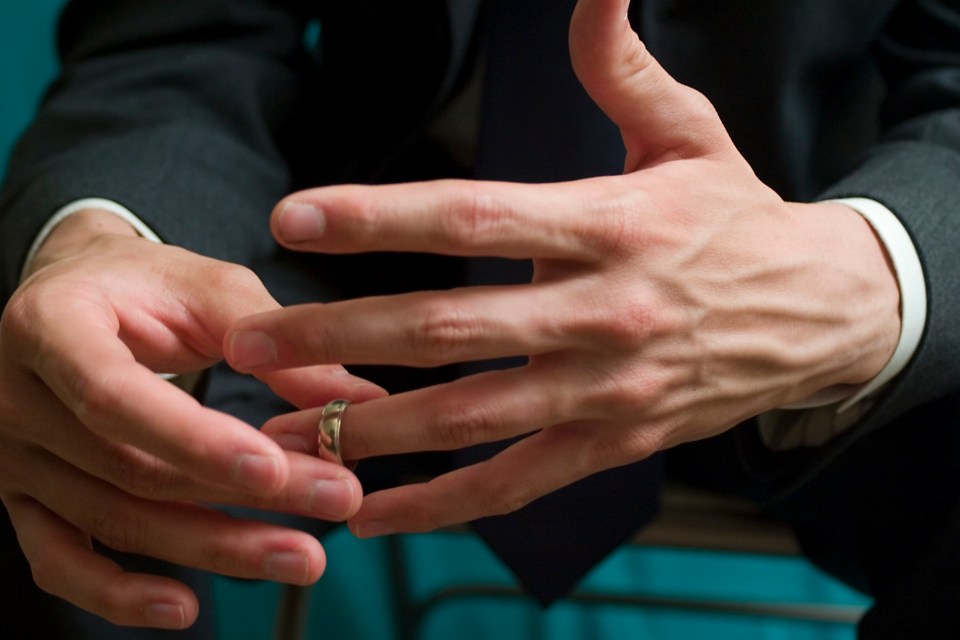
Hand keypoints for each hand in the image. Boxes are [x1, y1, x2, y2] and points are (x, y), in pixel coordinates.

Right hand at [0, 210, 384, 627]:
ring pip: (115, 521)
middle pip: (131, 469)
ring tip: (300, 555)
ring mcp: (14, 456)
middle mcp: (17, 398)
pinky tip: (185, 607)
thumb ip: (273, 339)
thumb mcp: (206, 287)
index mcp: (51, 326)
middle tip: (334, 501)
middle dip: (239, 495)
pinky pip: (60, 562)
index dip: (195, 439)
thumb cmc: (145, 284)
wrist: (76, 293)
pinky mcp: (26, 497)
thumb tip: (356, 399)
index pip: (115, 396)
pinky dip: (119, 596)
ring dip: (213, 547)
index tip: (276, 468)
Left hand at [225, 0, 899, 535]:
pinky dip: (443, 504)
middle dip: (344, 333)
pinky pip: (517, 482)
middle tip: (255, 336)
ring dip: (375, 426)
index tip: (298, 218)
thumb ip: (620, 67)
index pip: (478, 216)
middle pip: (455, 326)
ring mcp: (610, 389)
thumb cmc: (738, 219)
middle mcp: (606, 312)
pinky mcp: (615, 444)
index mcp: (613, 224)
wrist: (822, 312)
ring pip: (475, 414)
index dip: (383, 216)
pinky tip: (376, 510)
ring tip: (290, 429)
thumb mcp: (687, 135)